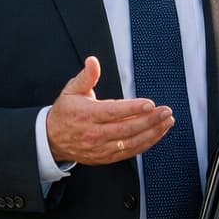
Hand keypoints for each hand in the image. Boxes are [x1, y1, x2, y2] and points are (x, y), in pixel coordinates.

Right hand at [46, 56, 171, 164]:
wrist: (51, 139)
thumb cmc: (65, 112)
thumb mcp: (71, 90)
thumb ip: (86, 76)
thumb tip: (93, 61)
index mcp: (87, 114)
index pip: (114, 112)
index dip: (133, 108)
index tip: (150, 104)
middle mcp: (95, 133)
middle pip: (127, 128)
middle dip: (150, 120)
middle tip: (166, 112)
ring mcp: (101, 148)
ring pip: (131, 142)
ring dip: (152, 133)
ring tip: (167, 122)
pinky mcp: (105, 157)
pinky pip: (129, 152)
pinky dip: (145, 144)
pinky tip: (156, 134)